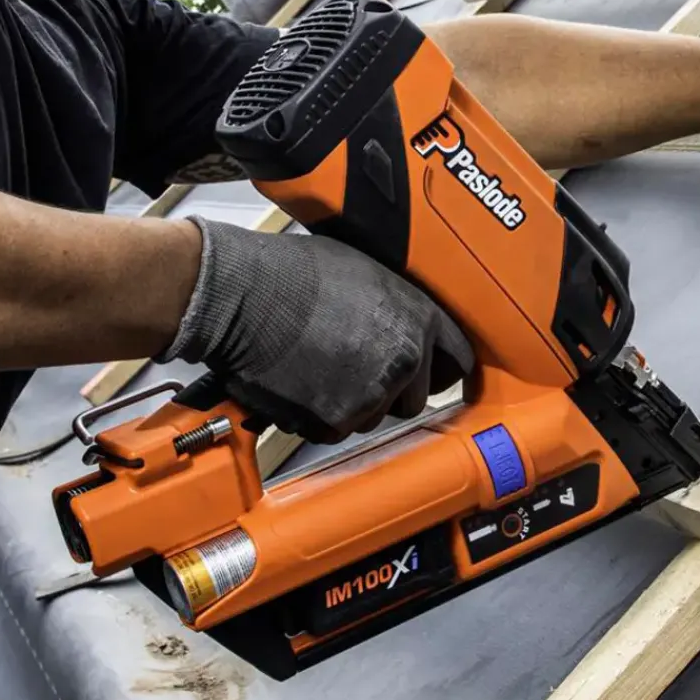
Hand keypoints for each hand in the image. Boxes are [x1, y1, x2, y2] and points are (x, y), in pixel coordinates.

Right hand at [156, 218, 474, 443]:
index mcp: (419, 317)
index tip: (430, 379)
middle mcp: (404, 358)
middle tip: (350, 366)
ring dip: (350, 401)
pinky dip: (317, 414)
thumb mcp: (364, 270)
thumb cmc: (290, 273)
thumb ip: (397, 303)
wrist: (242, 295)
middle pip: (414, 398)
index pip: (457, 360)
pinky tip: (298, 380)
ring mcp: (371, 392)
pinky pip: (334, 429)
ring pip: (372, 416)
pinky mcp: (334, 418)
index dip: (439, 370)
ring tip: (316, 364)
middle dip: (389, 390)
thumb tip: (403, 322)